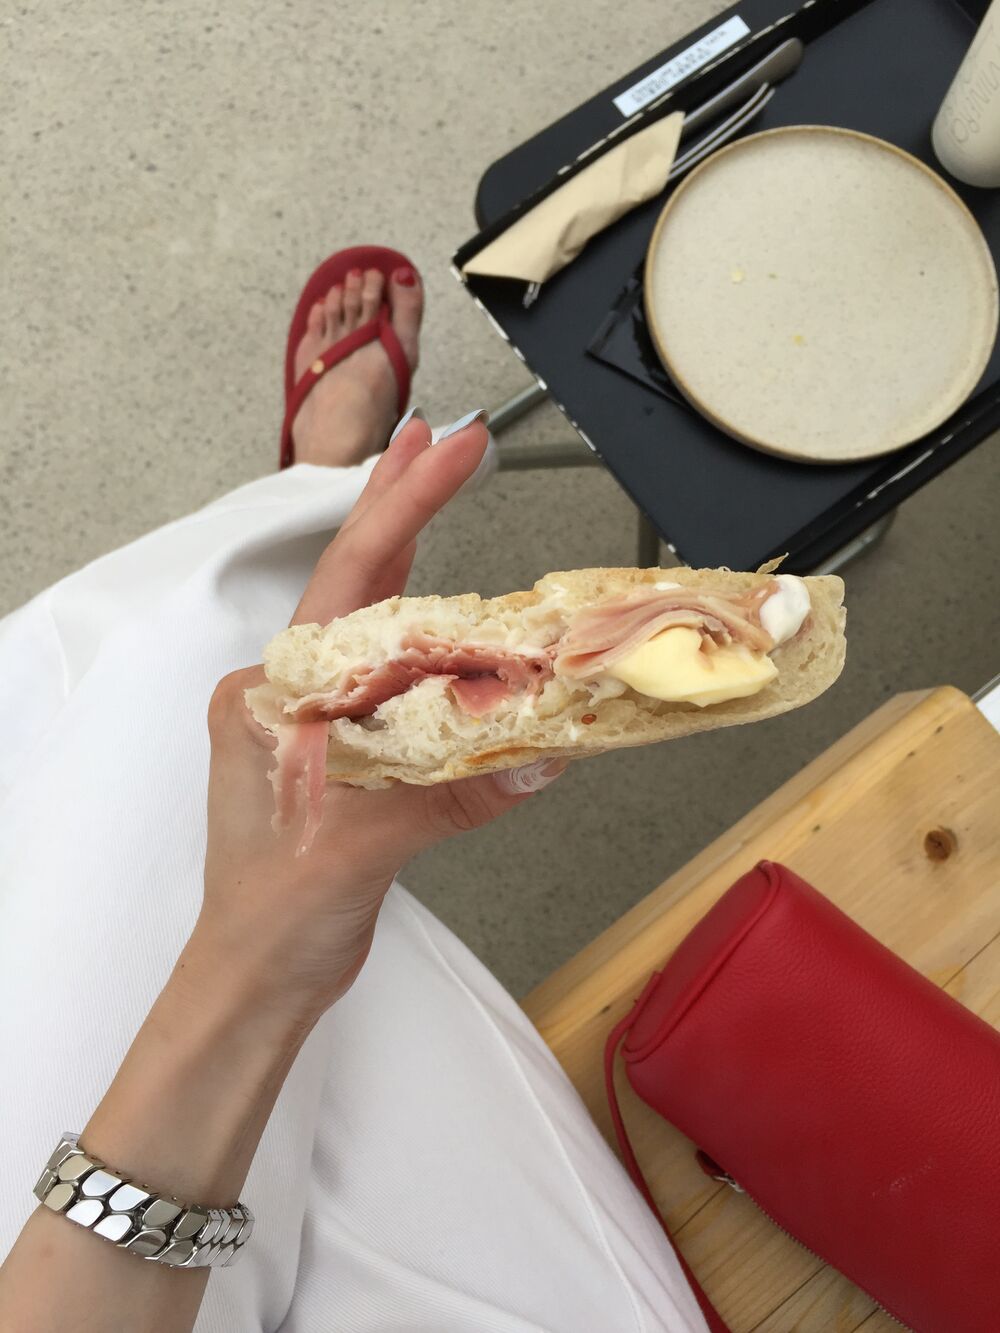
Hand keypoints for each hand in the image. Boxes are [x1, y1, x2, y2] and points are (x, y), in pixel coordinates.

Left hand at [199, 416, 563, 1022]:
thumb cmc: (274, 914)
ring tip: (433, 491)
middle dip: (395, 505)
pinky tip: (455, 612)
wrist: (258, 976)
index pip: (348, 584)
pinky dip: (431, 633)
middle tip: (437, 440)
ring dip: (409, 557)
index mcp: (272, 694)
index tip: (444, 452)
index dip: (401, 510)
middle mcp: (288, 693)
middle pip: (354, 582)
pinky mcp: (346, 748)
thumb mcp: (360, 847)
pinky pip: (394, 673)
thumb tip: (542, 751)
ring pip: (371, 619)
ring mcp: (316, 718)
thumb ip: (450, 794)